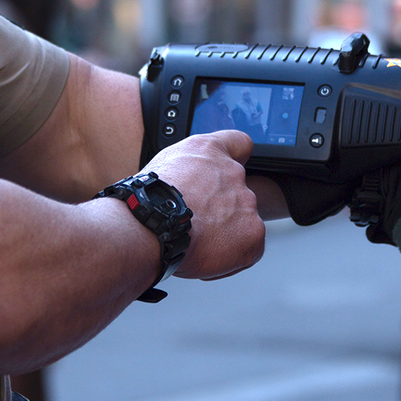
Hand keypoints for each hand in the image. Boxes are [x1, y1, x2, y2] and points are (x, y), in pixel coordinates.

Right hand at [144, 130, 264, 280]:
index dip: (237, 158)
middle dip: (222, 208)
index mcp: (208, 151)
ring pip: (244, 221)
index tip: (228, 171)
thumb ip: (185, 170)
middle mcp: (232, 172)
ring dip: (225, 232)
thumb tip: (184, 184)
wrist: (150, 226)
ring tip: (197, 242)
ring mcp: (246, 202)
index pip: (239, 143)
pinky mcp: (253, 232)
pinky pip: (251, 248)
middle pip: (238, 191)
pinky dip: (233, 256)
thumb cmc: (147, 201)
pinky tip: (208, 256)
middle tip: (197, 223)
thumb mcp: (161, 168)